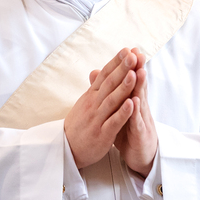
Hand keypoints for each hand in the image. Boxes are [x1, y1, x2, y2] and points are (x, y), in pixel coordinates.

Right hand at [64, 48, 137, 168]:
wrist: (66, 149)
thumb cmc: (79, 125)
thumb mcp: (85, 103)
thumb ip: (95, 87)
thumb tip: (98, 70)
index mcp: (91, 96)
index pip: (104, 75)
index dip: (116, 62)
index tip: (127, 50)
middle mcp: (93, 104)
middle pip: (109, 84)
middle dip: (122, 68)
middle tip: (132, 55)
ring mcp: (97, 119)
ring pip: (112, 100)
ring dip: (123, 86)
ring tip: (133, 73)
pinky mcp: (102, 134)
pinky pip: (113, 122)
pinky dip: (123, 113)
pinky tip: (132, 104)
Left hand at [112, 48, 156, 175]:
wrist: (141, 156)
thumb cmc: (130, 132)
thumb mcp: (120, 111)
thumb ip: (114, 94)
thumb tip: (101, 76)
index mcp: (133, 101)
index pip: (131, 80)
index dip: (130, 66)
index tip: (128, 49)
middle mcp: (139, 107)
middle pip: (139, 86)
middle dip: (138, 69)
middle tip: (138, 53)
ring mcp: (141, 120)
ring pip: (141, 100)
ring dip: (140, 86)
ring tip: (139, 71)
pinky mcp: (140, 134)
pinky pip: (137, 122)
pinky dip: (136, 112)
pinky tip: (135, 102)